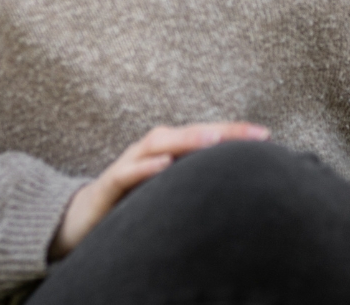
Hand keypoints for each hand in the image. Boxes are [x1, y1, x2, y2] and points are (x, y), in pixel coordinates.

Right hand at [50, 121, 269, 258]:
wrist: (83, 218)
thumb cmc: (134, 202)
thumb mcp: (169, 192)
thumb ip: (195, 183)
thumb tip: (236, 186)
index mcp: (169, 150)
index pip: (206, 137)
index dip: (234, 133)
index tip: (266, 135)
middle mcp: (152, 149)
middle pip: (189, 133)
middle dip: (220, 131)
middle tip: (251, 134)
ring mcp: (130, 163)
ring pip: (159, 143)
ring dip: (185, 140)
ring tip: (212, 140)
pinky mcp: (110, 184)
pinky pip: (127, 172)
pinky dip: (144, 167)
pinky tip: (163, 165)